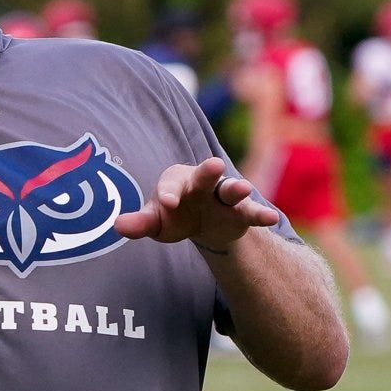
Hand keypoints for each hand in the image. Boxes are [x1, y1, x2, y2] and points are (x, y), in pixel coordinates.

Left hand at [114, 157, 280, 251]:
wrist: (202, 221)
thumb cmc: (174, 215)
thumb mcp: (156, 221)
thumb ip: (140, 223)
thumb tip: (118, 226)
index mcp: (176, 181)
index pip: (170, 186)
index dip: (168, 195)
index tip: (168, 204)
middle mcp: (201, 183)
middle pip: (203, 176)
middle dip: (207, 172)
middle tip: (214, 164)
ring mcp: (223, 196)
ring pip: (230, 189)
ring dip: (237, 188)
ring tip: (245, 187)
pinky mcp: (241, 212)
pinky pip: (252, 212)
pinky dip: (261, 214)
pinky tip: (272, 218)